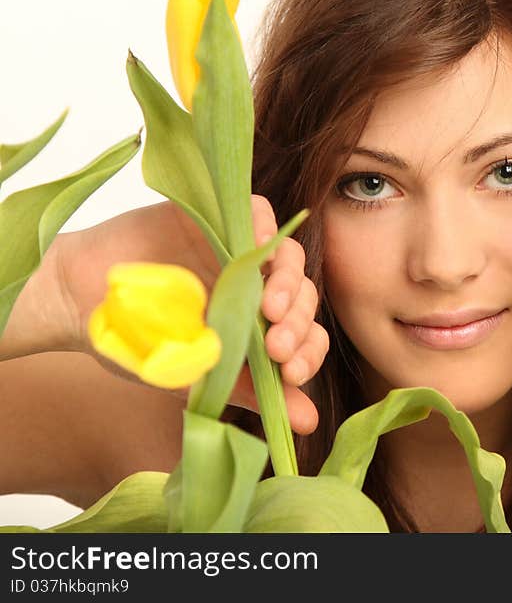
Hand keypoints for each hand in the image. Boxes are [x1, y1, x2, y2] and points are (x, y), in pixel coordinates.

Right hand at [56, 196, 326, 433]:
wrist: (78, 303)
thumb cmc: (139, 341)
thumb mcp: (198, 374)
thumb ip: (255, 391)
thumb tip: (309, 421)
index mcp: (258, 325)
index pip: (305, 335)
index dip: (307, 351)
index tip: (290, 372)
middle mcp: (257, 287)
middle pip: (302, 297)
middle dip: (297, 325)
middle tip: (277, 347)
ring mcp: (240, 252)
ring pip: (288, 257)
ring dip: (289, 283)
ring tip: (270, 310)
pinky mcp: (219, 220)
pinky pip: (257, 212)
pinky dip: (265, 227)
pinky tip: (261, 248)